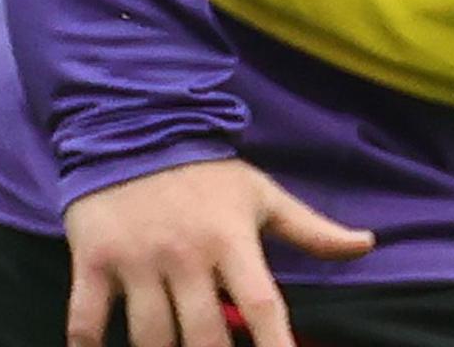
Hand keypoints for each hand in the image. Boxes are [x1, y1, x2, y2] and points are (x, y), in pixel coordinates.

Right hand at [63, 157, 374, 346]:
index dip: (276, 346)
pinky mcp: (94, 262)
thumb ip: (312, 229)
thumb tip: (368, 244)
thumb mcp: (263, 195)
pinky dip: (88, 345)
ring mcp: (137, 261)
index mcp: (233, 241)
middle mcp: (187, 256)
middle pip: (204, 334)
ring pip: (149, 336)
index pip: (263, 305)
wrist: (134, 129)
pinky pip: (85, 320)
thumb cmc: (206, 172)